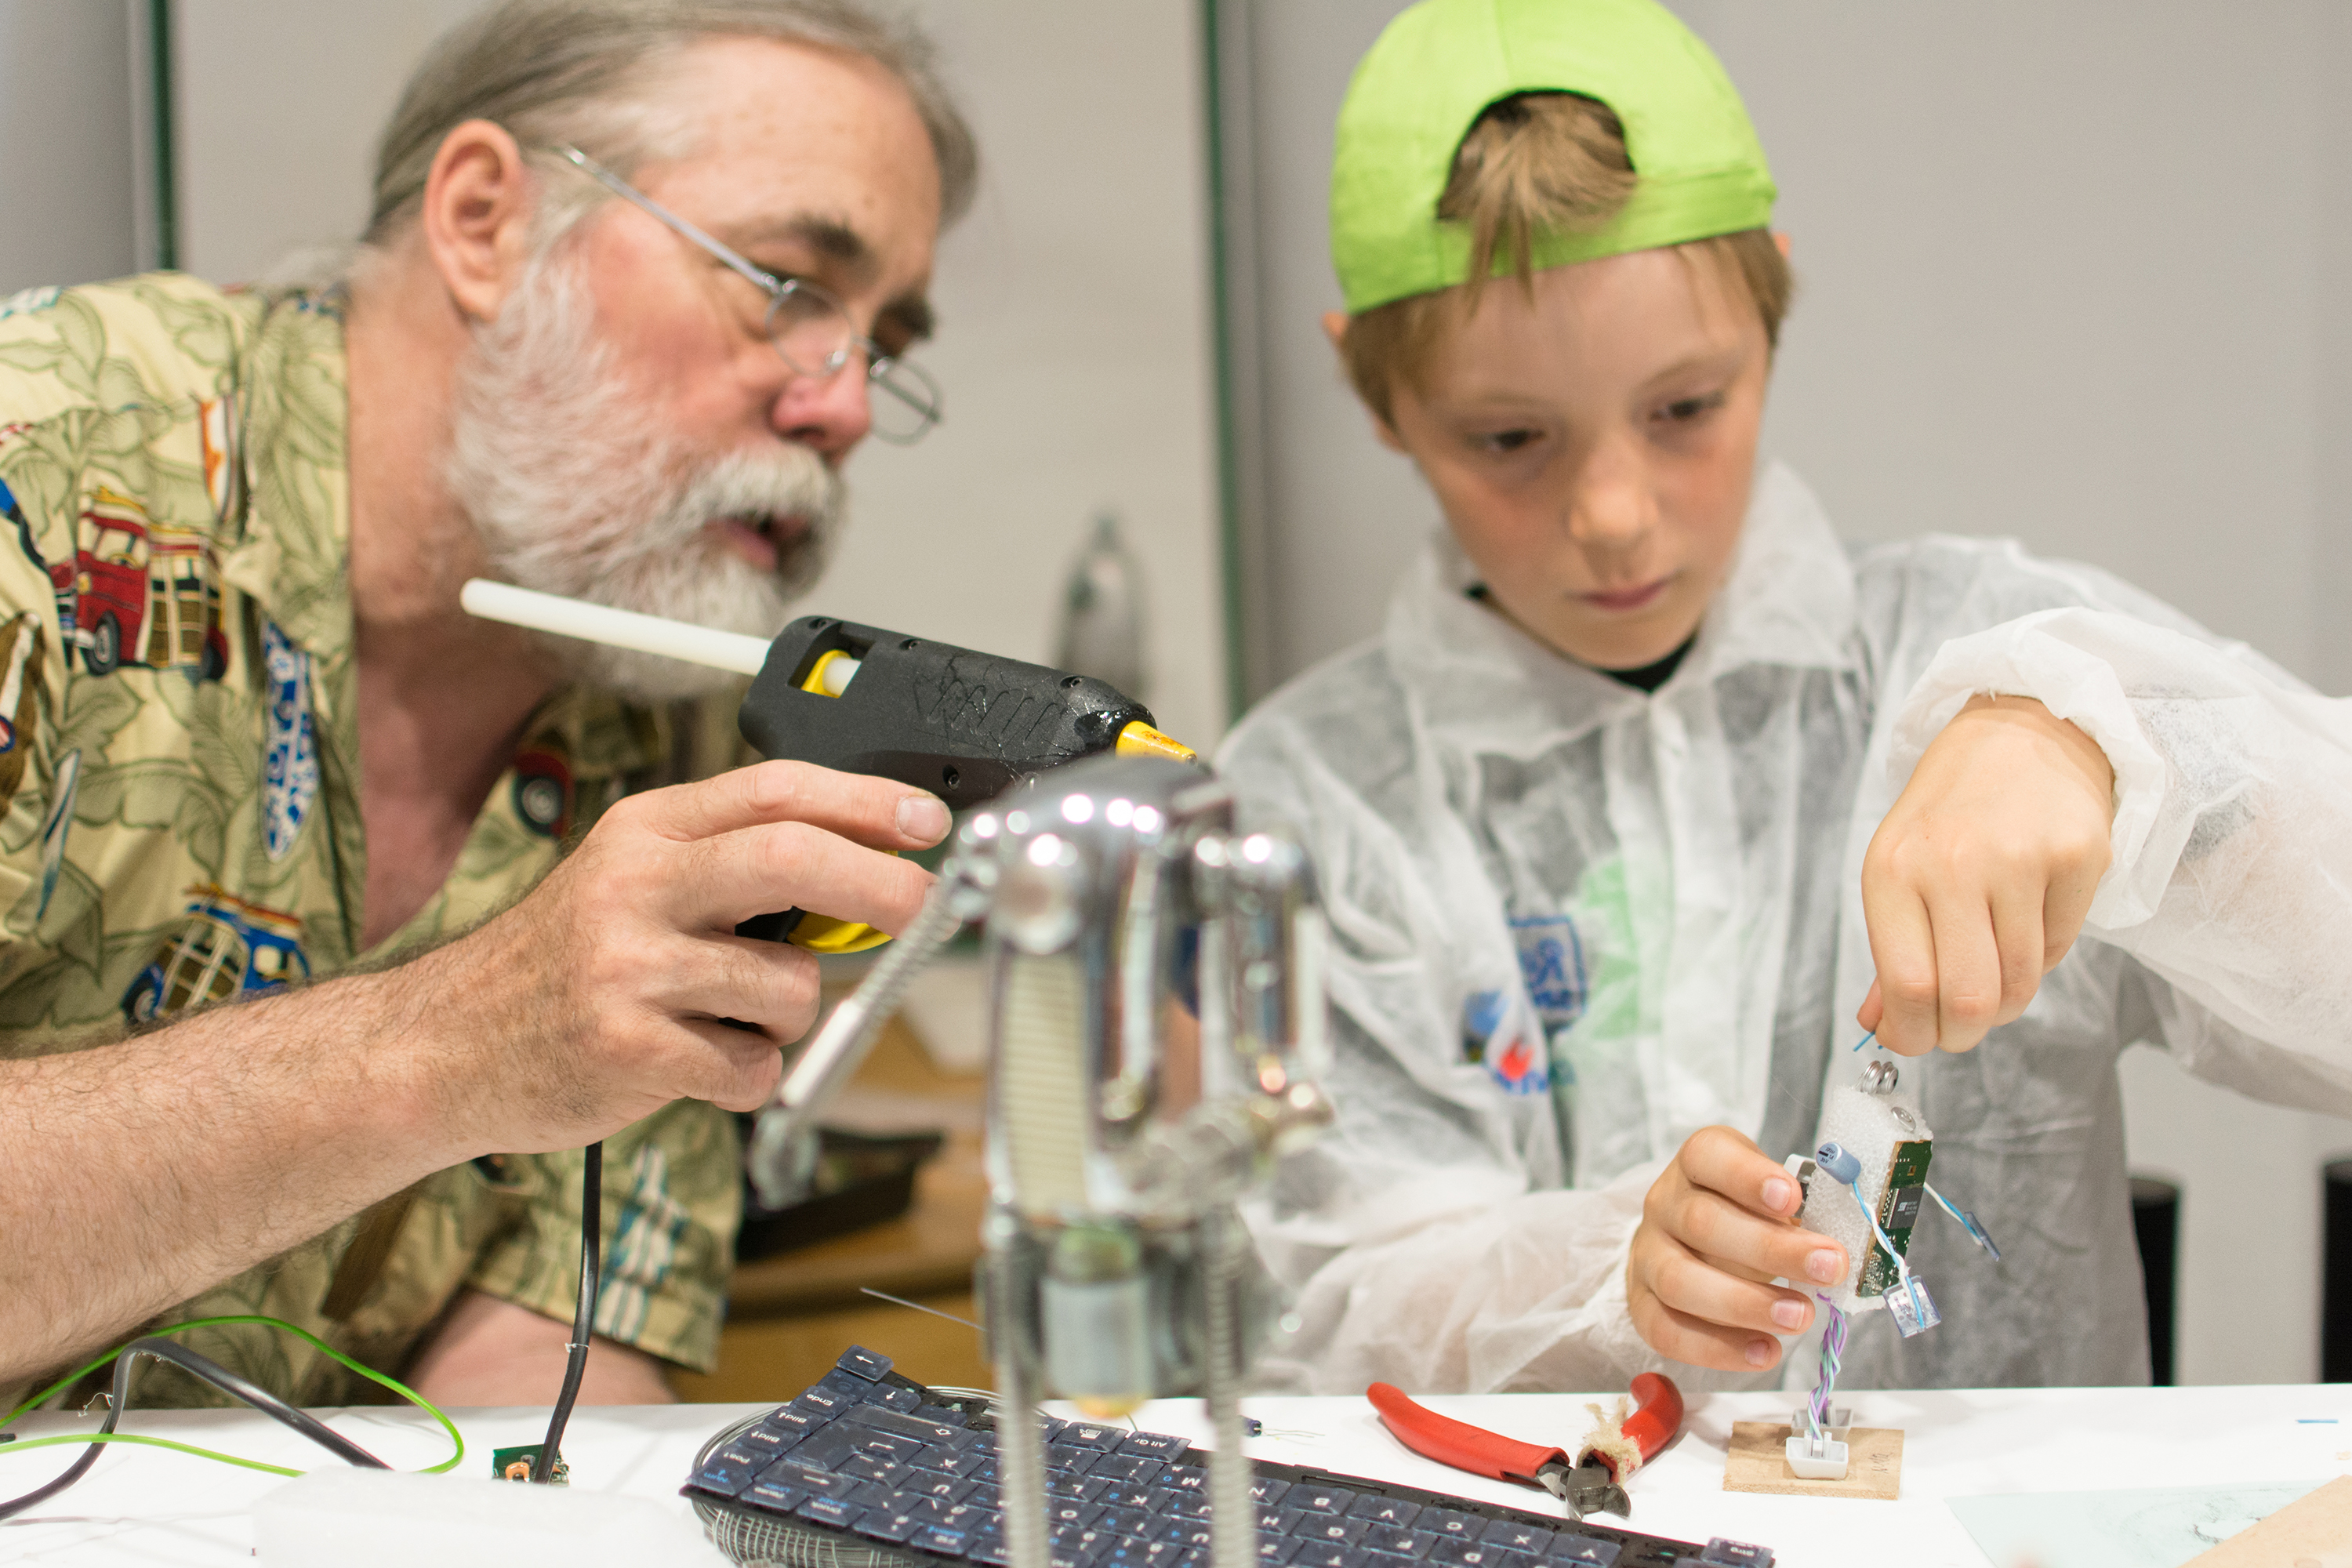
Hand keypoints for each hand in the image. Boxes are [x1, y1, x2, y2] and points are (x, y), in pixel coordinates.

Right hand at [416, 760, 946, 1152]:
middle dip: (878, 883)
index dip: (867, 801)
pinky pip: (752, 1068)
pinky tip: (698, 1063)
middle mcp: (635, 886)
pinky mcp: (629, 1049)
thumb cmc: (562, 964)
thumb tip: (868, 872)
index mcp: (646, 830)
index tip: (926, 824)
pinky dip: (750, 1075)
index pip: (776, 791)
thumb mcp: (634, 881)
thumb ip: (733, 866)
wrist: (444, 1045)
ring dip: (789, 1013)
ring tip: (730, 1017)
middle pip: (789, 859)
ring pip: (787, 985)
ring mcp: (629, 968)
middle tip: (920, 906)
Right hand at [1626, 1127, 1846, 1370]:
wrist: (1688, 1243)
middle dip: (1771, 1249)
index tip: (1792, 1199)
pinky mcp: (1641, 1303)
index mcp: (1696, 1164)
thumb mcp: (1770, 1196)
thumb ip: (1795, 1213)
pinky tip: (1764, 1351)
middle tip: (1829, 1268)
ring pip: (1679, 1280)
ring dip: (1745, 1304)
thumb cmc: (1743, 1215)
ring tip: (1800, 1316)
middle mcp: (1664, 1204)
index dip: (1748, 1176)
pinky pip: (1667, 1331)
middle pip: (1701, 1223)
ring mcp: (1647, 1255)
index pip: (1708, 1156)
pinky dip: (1718, 1348)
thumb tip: (1833, 1251)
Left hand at [1858, 694, 2114, 1054]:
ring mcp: (2021, 859)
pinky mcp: (2079, 856)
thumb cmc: (1950, 809)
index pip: (1907, 984)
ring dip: (2006, 1001)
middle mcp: (1954, 862)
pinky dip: (2043, 956)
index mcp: (1893, 869)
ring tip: (1993, 974)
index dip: (1914, 1033)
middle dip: (1962, 1033)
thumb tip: (1883, 1025)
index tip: (1917, 1039)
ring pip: (2021, 982)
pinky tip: (2028, 921)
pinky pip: (2061, 947)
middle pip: (1967, 997)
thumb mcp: (1899, 867)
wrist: (2021, 732)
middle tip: (1960, 1029)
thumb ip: (1892, 951)